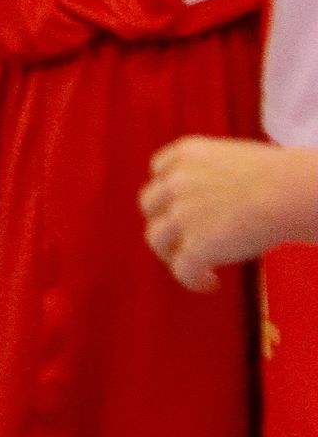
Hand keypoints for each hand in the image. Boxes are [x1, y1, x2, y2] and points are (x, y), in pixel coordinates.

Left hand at [140, 136, 317, 292]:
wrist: (286, 192)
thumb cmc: (278, 176)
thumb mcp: (231, 158)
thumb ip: (211, 172)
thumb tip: (214, 198)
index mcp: (186, 153)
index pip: (159, 170)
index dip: (168, 191)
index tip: (180, 206)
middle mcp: (175, 181)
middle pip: (150, 205)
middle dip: (165, 222)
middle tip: (186, 239)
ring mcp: (181, 214)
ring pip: (156, 239)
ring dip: (172, 253)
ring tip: (197, 265)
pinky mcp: (194, 246)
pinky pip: (181, 270)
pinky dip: (193, 280)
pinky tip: (211, 282)